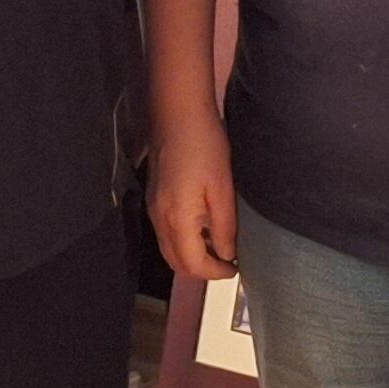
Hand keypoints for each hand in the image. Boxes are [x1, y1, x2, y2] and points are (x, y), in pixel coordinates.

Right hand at [146, 110, 238, 281]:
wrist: (178, 114)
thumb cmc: (206, 146)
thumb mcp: (223, 188)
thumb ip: (223, 226)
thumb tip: (226, 254)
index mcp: (177, 220)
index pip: (192, 264)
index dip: (215, 273)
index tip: (235, 269)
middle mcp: (159, 220)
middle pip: (176, 262)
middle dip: (201, 269)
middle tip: (227, 263)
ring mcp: (153, 209)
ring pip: (169, 249)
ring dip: (192, 255)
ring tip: (219, 247)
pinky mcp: (153, 197)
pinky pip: (166, 232)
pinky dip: (184, 240)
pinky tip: (203, 226)